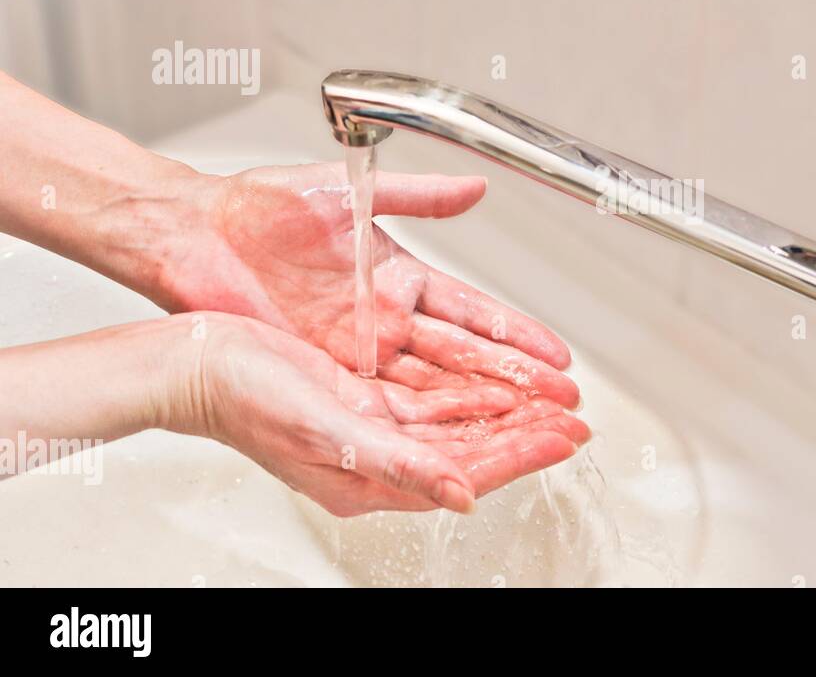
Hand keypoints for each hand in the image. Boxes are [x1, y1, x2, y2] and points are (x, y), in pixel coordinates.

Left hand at [161, 163, 577, 407]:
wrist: (193, 235)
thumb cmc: (261, 206)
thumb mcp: (349, 191)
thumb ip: (417, 196)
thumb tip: (476, 186)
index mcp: (400, 275)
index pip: (474, 311)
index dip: (517, 334)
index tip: (558, 354)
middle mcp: (387, 318)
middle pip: (465, 357)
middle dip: (517, 381)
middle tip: (561, 402)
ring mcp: (358, 348)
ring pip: (432, 385)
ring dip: (479, 407)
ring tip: (526, 426)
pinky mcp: (325, 371)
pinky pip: (383, 400)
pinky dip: (420, 420)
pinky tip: (455, 436)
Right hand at [167, 314, 589, 515]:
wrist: (197, 362)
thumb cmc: (244, 399)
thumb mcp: (329, 432)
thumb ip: (398, 464)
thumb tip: (462, 496)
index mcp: (368, 479)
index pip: (465, 472)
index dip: (520, 455)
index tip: (565, 439)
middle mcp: (376, 457)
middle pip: (470, 450)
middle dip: (525, 433)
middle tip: (575, 419)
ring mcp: (371, 427)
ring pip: (455, 423)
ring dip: (503, 411)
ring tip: (550, 401)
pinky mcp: (362, 397)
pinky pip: (428, 398)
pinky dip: (466, 391)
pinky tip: (495, 385)